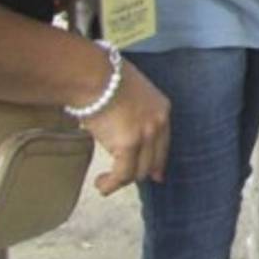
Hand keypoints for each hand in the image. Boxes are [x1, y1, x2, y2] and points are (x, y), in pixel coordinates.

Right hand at [82, 60, 170, 195]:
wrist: (94, 75)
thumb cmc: (103, 78)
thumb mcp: (128, 93)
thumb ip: (131, 111)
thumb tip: (118, 125)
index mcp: (161, 108)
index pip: (165, 143)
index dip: (158, 161)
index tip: (155, 175)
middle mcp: (159, 123)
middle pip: (153, 160)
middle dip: (139, 173)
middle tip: (120, 180)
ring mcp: (146, 134)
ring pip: (138, 171)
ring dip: (121, 181)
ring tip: (104, 183)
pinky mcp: (129, 144)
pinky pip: (122, 174)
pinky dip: (111, 184)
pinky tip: (100, 183)